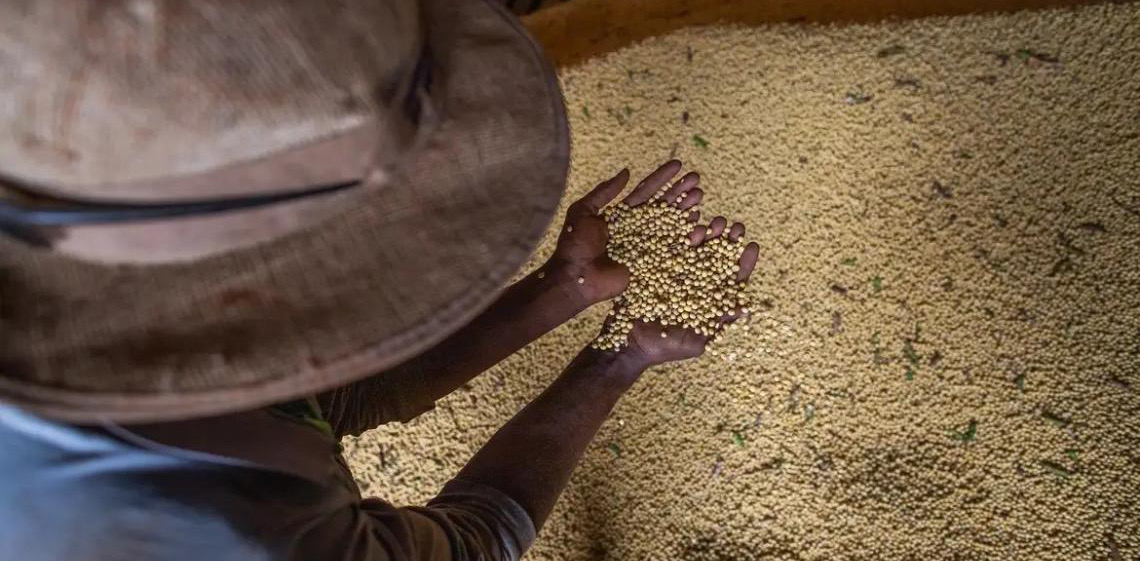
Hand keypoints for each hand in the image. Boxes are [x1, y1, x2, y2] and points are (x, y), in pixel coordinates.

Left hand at [547, 160, 702, 307]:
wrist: (574, 277)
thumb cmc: (574, 244)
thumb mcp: (583, 211)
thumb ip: (604, 192)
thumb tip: (626, 171)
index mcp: (623, 215)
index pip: (647, 191)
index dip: (662, 178)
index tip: (678, 165)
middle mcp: (638, 229)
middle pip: (664, 206)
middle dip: (680, 191)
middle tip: (696, 178)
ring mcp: (646, 246)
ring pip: (672, 224)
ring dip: (687, 209)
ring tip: (699, 195)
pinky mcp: (651, 264)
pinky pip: (673, 249)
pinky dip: (687, 237)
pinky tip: (698, 224)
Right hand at [614, 216, 759, 369]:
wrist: (628, 343)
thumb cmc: (665, 347)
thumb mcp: (696, 340)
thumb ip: (717, 323)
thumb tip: (744, 308)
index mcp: (710, 298)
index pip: (732, 278)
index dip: (743, 262)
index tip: (752, 246)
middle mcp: (696, 281)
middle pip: (717, 256)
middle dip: (728, 241)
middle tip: (735, 227)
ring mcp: (676, 271)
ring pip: (697, 246)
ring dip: (709, 233)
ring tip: (716, 222)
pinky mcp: (656, 264)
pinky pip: (671, 244)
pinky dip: (681, 232)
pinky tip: (691, 221)